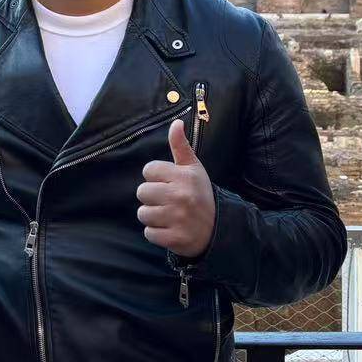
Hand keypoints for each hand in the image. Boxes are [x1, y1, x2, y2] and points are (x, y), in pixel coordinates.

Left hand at [136, 117, 213, 257]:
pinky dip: (156, 233)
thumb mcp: (194, 168)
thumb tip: (175, 123)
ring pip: (143, 213)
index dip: (156, 177)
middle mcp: (181, 196)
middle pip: (142, 192)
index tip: (169, 183)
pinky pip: (149, 233)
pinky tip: (170, 229)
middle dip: (152, 197)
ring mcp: (178, 218)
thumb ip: (181, 146)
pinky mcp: (175, 238)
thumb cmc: (201, 194)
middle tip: (168, 201)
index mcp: (184, 176)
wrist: (219, 229)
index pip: (149, 170)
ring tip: (168, 215)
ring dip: (152, 216)